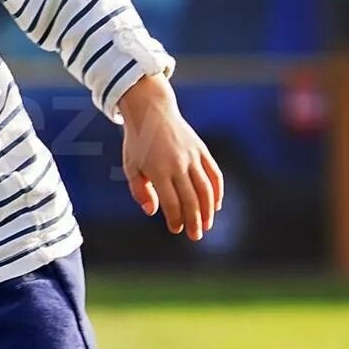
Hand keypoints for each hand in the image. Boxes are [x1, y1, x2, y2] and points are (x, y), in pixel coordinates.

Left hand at [120, 75, 224, 240]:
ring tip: (207, 225)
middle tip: (196, 236)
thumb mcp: (130, 166)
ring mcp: (193, 157)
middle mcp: (178, 164)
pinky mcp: (202, 151)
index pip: (171, 202)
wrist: (152, 112)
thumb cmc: (138, 142)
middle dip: (195, 221)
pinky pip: (214, 175)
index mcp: (158, 170)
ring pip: (206, 189)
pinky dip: (218, 191)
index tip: (176, 229)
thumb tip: (152, 211)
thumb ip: (139, 190)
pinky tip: (215, 205)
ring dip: (208, 210)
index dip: (175, 219)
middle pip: (191, 199)